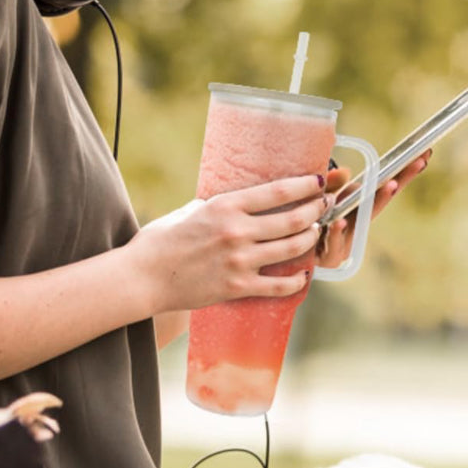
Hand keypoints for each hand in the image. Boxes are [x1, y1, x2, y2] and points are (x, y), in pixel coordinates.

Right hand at [130, 174, 328, 312]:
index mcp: (225, 206)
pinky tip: (304, 275)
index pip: (277, 192)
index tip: (317, 181)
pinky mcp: (237, 287)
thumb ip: (219, 206)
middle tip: (325, 205)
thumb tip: (239, 201)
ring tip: (315, 232)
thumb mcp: (190, 210)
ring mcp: (239, 260)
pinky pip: (278, 285)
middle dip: (315, 210)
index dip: (304, 186)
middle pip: (292, 219)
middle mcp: (236, 231)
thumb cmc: (161, 240)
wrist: (143, 277)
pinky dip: (297, 281)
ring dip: (309, 239)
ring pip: (291, 248)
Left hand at [316, 149, 430, 268]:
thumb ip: (330, 184)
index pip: (383, 186)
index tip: (423, 155)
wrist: (286, 257)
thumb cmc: (305, 222)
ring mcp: (346, 242)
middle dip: (401, 179)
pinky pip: (334, 243)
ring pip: (362, 220)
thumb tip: (347, 172)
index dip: (403, 172)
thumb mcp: (317, 197)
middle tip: (417, 162)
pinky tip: (341, 221)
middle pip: (381, 200)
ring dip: (377, 201)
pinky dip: (336, 232)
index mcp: (356, 208)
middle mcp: (356, 225)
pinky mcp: (330, 259)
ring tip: (390, 185)